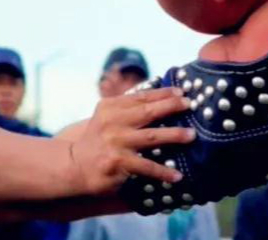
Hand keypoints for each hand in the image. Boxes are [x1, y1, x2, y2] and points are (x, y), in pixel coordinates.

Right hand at [70, 87, 194, 195]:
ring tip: (192, 135)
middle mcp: (113, 122)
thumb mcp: (107, 117)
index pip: (141, 97)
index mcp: (111, 107)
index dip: (163, 93)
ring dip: (174, 135)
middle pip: (148, 112)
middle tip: (190, 105)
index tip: (181, 92)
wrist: (75, 165)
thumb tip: (162, 97)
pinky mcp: (118, 163)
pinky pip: (146, 166)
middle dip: (171, 107)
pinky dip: (163, 171)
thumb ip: (128, 107)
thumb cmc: (98, 139)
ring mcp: (116, 143)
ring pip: (151, 137)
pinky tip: (176, 175)